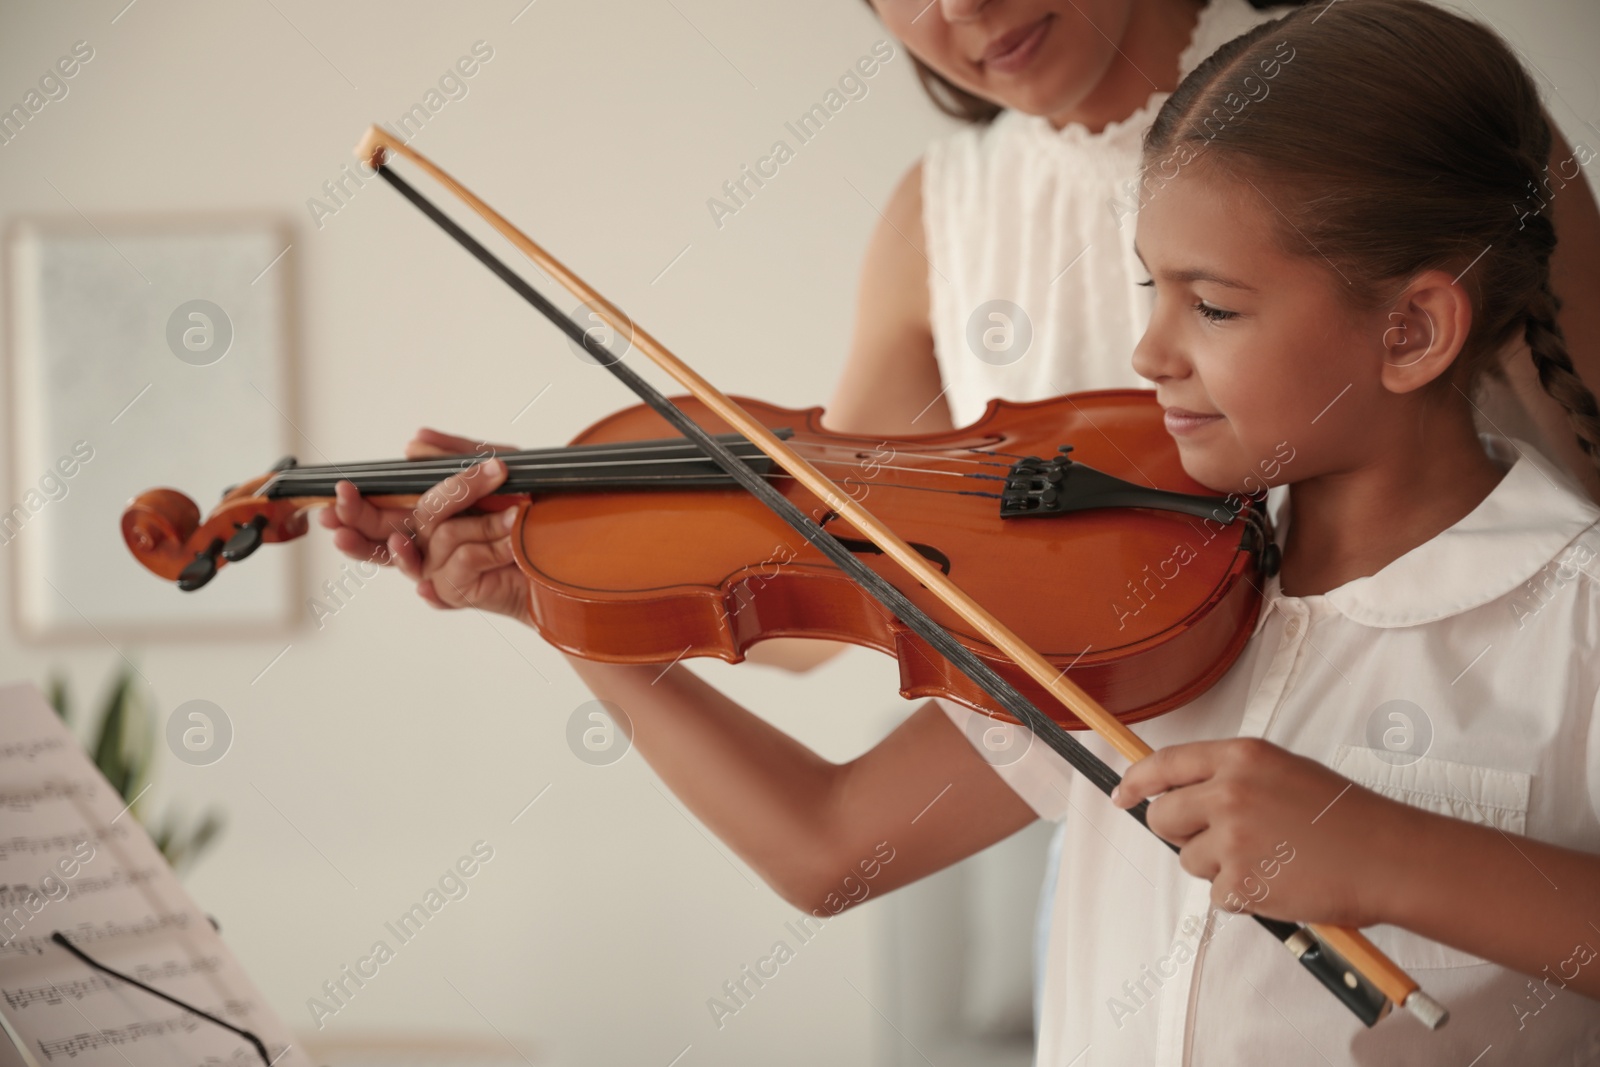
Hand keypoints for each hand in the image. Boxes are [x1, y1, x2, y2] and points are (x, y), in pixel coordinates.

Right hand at [317, 428, 533, 625]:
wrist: (559, 555)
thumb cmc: (526, 512)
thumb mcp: (495, 469)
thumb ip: (453, 456)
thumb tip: (412, 443)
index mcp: (421, 518)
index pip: (377, 512)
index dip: (355, 505)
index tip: (339, 488)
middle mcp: (422, 546)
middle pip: (380, 535)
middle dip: (360, 518)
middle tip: (341, 504)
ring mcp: (436, 570)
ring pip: (437, 537)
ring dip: (483, 521)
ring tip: (516, 514)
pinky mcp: (458, 591)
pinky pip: (466, 560)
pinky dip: (494, 546)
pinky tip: (509, 544)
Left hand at [1111, 738, 1411, 927]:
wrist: (1389, 858)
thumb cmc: (1345, 818)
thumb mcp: (1283, 772)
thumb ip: (1231, 777)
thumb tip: (1185, 795)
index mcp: (1241, 757)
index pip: (1166, 763)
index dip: (1137, 780)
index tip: (1121, 795)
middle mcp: (1229, 792)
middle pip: (1163, 816)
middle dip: (1177, 832)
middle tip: (1214, 841)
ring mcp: (1232, 838)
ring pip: (1188, 860)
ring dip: (1217, 867)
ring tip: (1268, 861)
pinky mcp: (1240, 882)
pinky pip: (1217, 894)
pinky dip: (1240, 896)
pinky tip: (1277, 883)